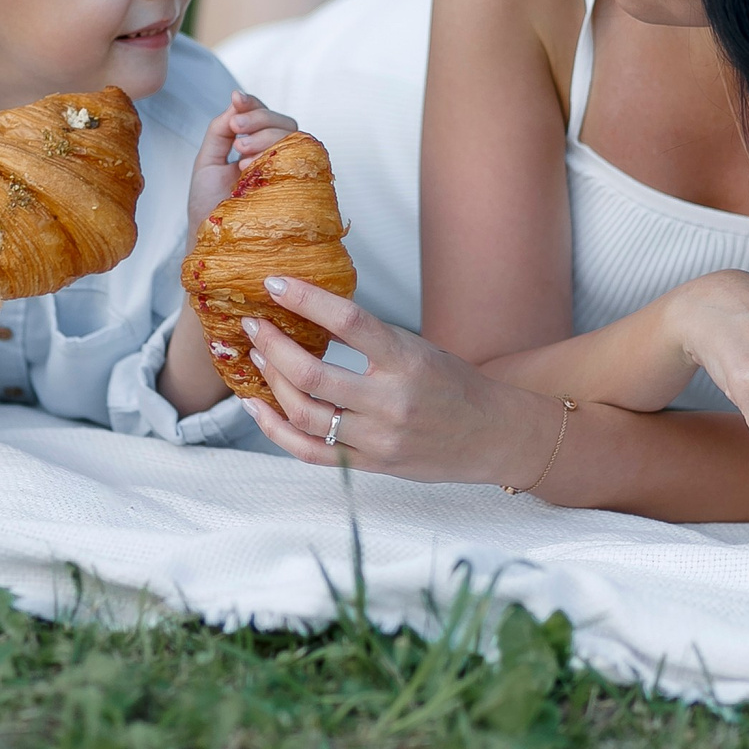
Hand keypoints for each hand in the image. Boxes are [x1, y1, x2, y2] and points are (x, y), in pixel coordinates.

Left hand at [187, 92, 297, 234]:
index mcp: (256, 150)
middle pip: (284, 123)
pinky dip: (276, 154)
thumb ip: (219, 130)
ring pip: (293, 137)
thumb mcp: (207, 161)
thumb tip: (236, 101)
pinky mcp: (296, 189)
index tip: (237, 99)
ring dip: (265, 136)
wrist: (210, 243)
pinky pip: (299, 159)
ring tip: (240, 150)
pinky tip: (251, 165)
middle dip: (259, 119)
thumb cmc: (208, 209)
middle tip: (236, 131)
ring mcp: (287, 173)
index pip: (264, 118)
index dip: (254, 105)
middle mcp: (276, 159)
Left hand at [238, 276, 553, 486]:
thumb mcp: (418, 348)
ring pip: (305, 414)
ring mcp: (379, 439)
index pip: (349, 322)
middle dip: (273, 345)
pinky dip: (277, 430)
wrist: (494, 435)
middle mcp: (392, 402)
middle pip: (313, 375)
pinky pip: (311, 453)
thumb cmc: (455, 386)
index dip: (306, 300)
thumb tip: (310, 311)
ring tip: (258, 357)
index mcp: (408, 361)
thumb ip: (368, 339)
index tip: (275, 283)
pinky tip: (258, 407)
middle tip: (254, 324)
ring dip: (272, 382)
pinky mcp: (371, 465)